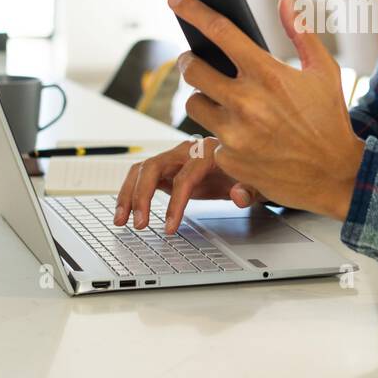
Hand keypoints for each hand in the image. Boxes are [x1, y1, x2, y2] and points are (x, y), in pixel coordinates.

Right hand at [113, 137, 264, 232]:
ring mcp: (174, 157)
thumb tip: (238, 196)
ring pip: (142, 169)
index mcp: (208, 152)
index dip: (175, 204)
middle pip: (154, 167)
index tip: (169, 227)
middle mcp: (187, 150)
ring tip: (121, 220)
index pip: (185, 177)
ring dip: (128, 194)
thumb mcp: (256, 182)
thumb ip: (249, 190)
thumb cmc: (246, 171)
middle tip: (139, 224)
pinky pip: (142, 175)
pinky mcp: (166, 167)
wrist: (243, 161)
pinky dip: (131, 192)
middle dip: (142, 196)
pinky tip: (125, 211)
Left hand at [169, 0, 365, 219]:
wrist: (335, 175)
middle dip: (189, 62)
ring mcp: (235, 134)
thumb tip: (283, 3)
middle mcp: (246, 102)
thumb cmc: (331, 121)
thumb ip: (301, 34)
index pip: (219, 31)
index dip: (192, 11)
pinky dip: (221, 135)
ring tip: (222, 102)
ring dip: (203, 99)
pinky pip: (208, 139)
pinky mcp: (229, 160)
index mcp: (268, 74)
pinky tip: (244, 137)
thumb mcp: (324, 72)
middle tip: (196, 62)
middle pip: (191, 69)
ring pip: (193, 104)